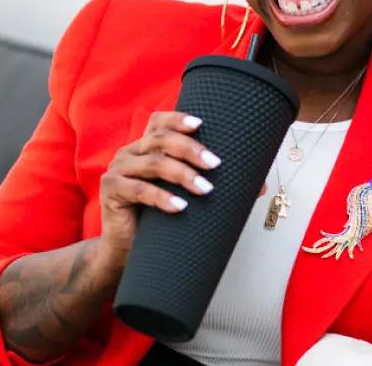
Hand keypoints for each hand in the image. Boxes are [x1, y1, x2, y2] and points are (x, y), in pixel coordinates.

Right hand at [95, 111, 237, 271]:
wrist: (126, 253)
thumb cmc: (159, 219)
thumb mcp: (186, 196)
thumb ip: (214, 184)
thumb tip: (260, 187)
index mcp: (145, 146)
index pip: (159, 122)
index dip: (178, 118)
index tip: (201, 123)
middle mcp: (129, 152)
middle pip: (161, 139)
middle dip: (191, 148)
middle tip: (216, 163)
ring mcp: (117, 169)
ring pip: (154, 163)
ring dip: (184, 174)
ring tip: (207, 189)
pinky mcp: (111, 190)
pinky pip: (140, 190)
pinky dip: (163, 197)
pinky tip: (180, 206)